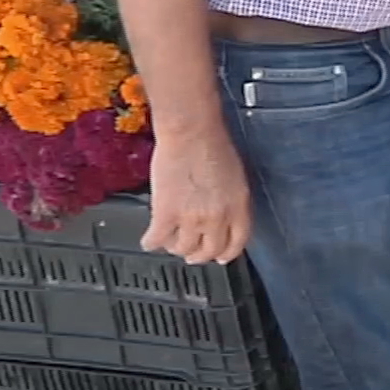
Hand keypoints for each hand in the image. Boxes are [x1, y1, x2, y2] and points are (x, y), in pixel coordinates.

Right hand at [141, 124, 252, 264]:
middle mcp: (218, 217)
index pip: (237, 242)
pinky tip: (150, 240)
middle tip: (191, 253)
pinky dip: (152, 243)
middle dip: (199, 255)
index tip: (221, 257)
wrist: (191, 132)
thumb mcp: (236, 177)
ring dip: (176, 248)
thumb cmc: (213, 144)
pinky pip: (157, 240)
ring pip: (182, 249)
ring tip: (171, 241)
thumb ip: (232, 201)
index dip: (227, 253)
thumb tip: (223, 217)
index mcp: (239, 206)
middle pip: (209, 251)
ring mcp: (191, 218)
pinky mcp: (166, 214)